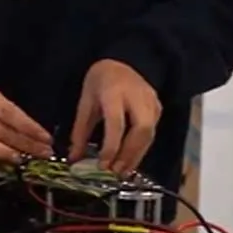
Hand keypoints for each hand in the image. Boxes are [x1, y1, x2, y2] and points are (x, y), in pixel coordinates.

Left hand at [68, 60, 161, 174]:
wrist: (122, 60)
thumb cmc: (99, 81)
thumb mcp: (85, 102)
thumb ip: (80, 131)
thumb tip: (74, 159)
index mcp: (114, 92)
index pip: (117, 123)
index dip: (111, 147)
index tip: (103, 165)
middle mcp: (137, 97)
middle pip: (141, 130)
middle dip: (129, 154)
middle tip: (116, 172)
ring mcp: (151, 101)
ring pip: (150, 134)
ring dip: (137, 155)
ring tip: (122, 171)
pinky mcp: (158, 107)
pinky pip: (153, 132)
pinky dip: (142, 148)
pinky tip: (130, 159)